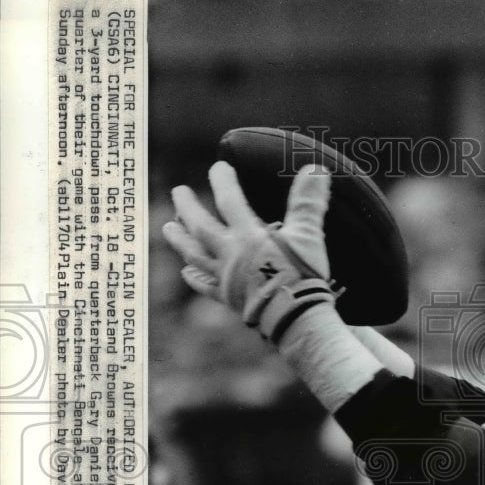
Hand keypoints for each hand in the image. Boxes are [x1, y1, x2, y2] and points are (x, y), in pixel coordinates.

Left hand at [163, 161, 334, 339]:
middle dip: (188, 207)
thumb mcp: (309, 236)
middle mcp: (230, 253)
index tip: (219, 167)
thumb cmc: (301, 275)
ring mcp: (225, 276)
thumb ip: (308, 202)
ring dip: (180, 239)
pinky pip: (205, 286)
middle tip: (178, 191)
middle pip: (200, 226)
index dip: (223, 181)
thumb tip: (315, 169)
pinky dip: (194, 277)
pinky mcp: (228, 298)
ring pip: (194, 254)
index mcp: (248, 235)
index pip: (229, 201)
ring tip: (169, 227)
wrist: (294, 317)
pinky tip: (187, 270)